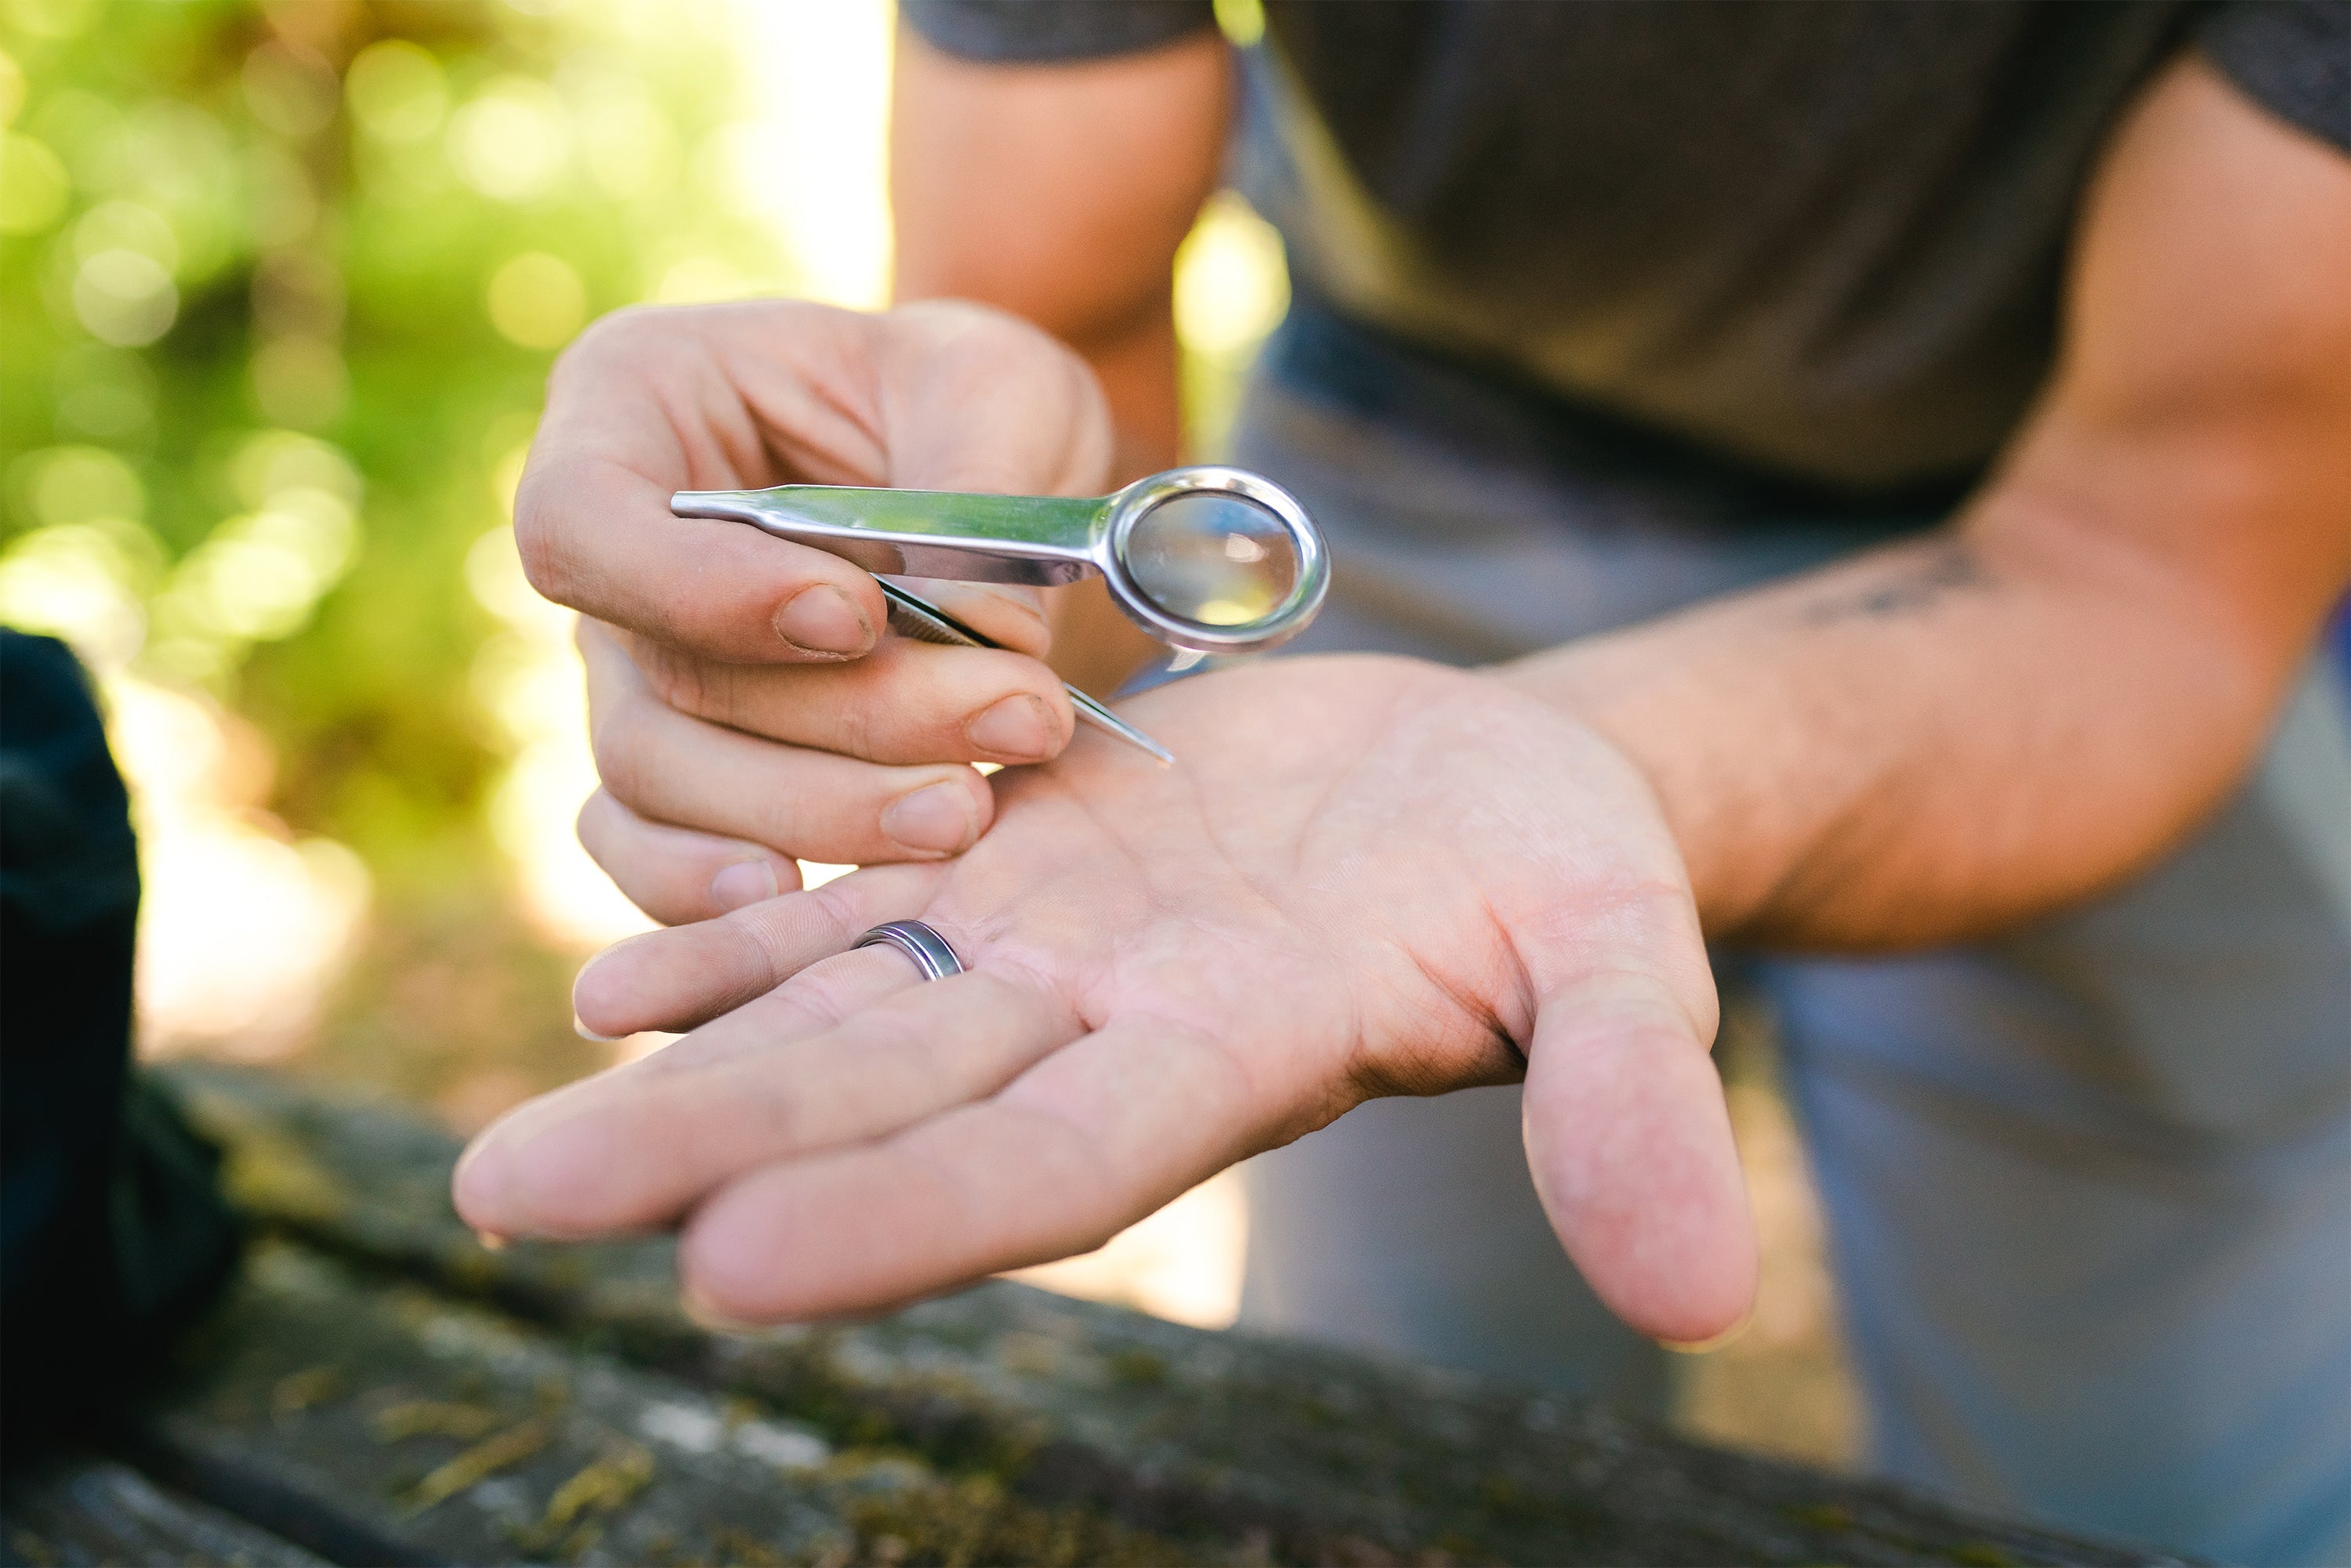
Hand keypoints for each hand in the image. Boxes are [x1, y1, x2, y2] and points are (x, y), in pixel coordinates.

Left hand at [454, 656, 1757, 1342]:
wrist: (1485, 774)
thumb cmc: (1565, 860)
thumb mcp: (1622, 951)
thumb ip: (1627, 1092)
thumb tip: (1699, 1298)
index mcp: (1236, 1056)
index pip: (1055, 1163)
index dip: (906, 1215)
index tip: (727, 1274)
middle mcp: (1109, 1024)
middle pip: (892, 1101)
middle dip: (709, 1156)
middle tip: (509, 1210)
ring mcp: (1052, 943)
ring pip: (845, 1014)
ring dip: (681, 1077)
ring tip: (511, 1157)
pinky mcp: (1024, 855)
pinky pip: (864, 907)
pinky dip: (744, 944)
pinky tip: (616, 978)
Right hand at [519, 298, 1112, 923]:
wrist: (999, 472)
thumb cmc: (977, 396)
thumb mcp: (1001, 387)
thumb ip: (980, 495)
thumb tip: (989, 647)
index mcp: (635, 403)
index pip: (581, 520)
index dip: (698, 592)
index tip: (855, 616)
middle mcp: (608, 552)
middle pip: (662, 675)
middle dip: (846, 719)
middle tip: (1015, 717)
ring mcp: (631, 671)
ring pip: (665, 781)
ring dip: (824, 811)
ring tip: (973, 806)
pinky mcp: (680, 774)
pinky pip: (654, 855)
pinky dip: (726, 894)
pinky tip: (824, 901)